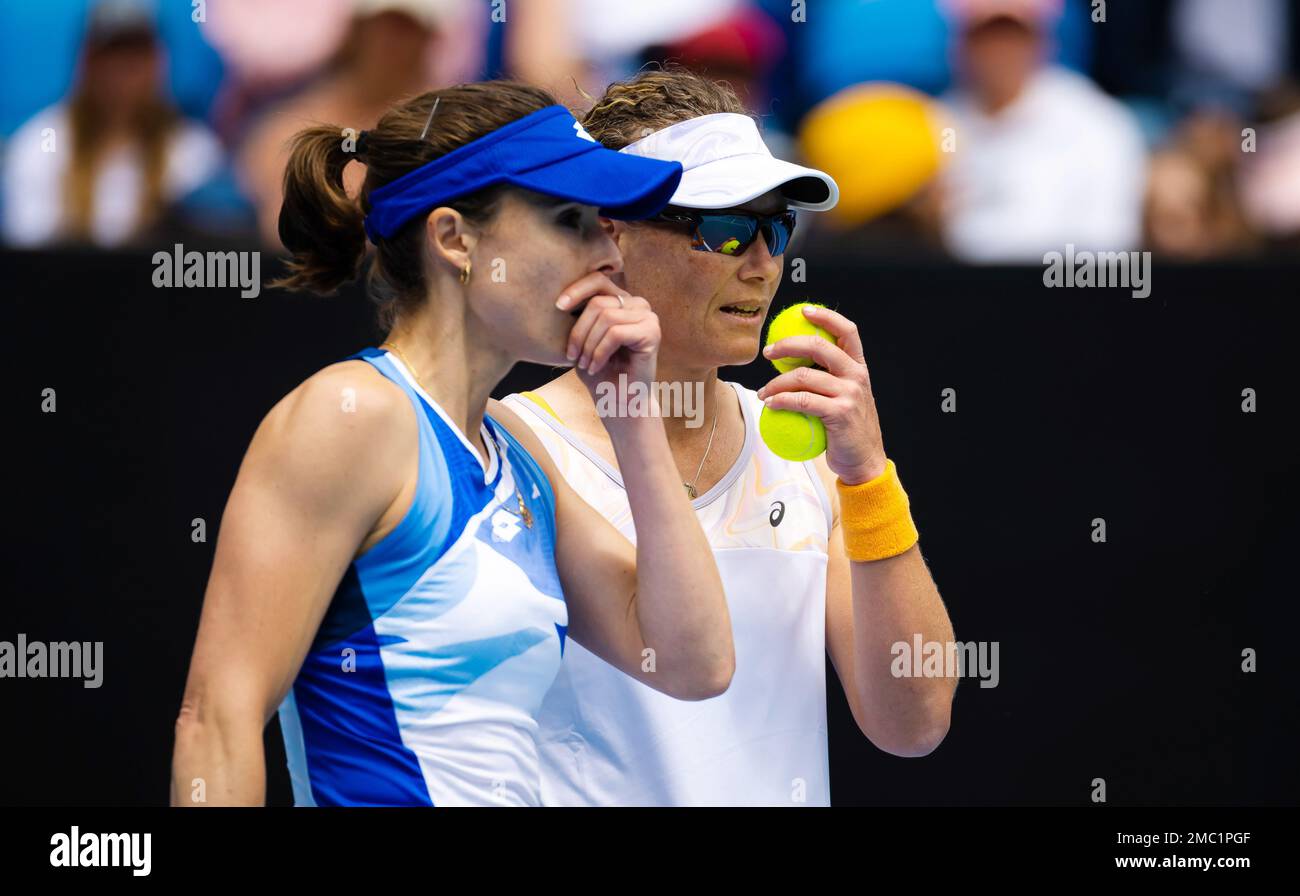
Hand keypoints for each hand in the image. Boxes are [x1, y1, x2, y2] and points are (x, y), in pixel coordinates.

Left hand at [556, 273, 659, 388]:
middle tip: (572, 355)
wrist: (618, 401)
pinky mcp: (652, 332)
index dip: (576, 290)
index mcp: (621, 300)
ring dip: (589, 345)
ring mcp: (648, 316)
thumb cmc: (599, 371)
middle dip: (579, 331)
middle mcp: (637, 304)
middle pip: (598, 303)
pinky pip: (616, 333)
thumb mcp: (582, 339)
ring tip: (585, 364)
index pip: (597, 280)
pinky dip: (600, 352)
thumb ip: (578, 316)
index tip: (558, 306)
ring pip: (606, 317)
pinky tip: (595, 366)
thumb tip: (559, 298)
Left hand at [756, 305, 886, 484]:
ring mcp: (849, 394)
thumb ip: (830, 378)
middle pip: (819, 346)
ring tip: (763, 392)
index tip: (804, 311)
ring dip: (776, 383)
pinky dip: (781, 401)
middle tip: (768, 353)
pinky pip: (802, 401)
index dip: (826, 316)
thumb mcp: (846, 397)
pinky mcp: (840, 413)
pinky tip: (770, 404)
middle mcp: (857, 376)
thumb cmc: (848, 428)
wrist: (864, 460)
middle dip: (788, 345)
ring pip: (804, 376)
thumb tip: (794, 362)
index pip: (847, 331)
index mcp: (858, 367)